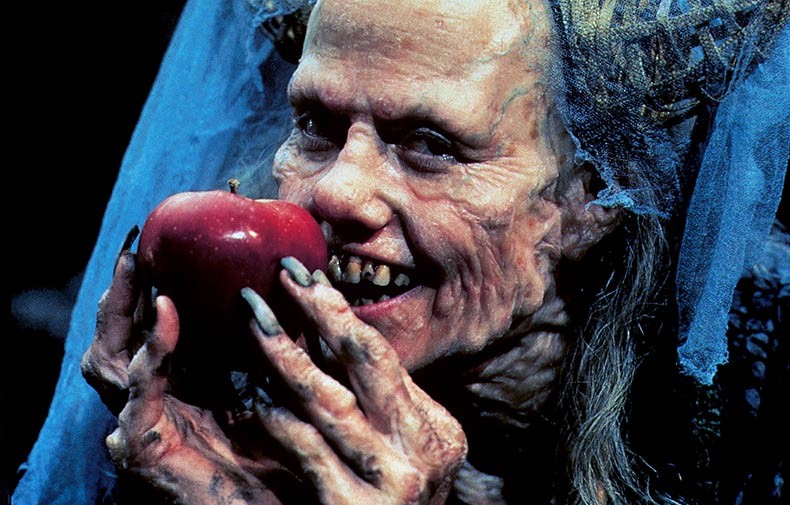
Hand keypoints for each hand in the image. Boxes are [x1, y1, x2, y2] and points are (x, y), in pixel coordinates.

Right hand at [81, 237, 283, 503]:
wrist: (284, 504)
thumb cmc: (287, 450)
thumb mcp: (280, 381)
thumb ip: (276, 340)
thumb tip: (297, 281)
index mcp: (180, 386)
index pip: (145, 331)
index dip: (143, 290)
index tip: (154, 245)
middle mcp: (155, 403)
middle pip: (117, 341)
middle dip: (122, 294)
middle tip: (135, 250)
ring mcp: (143, 427)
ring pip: (111, 364)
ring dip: (125, 314)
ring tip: (144, 274)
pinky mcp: (147, 452)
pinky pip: (139, 398)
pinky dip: (153, 353)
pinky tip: (168, 316)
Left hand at [241, 257, 467, 504]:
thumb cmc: (389, 501)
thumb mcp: (398, 446)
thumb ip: (376, 400)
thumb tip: (328, 329)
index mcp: (435, 428)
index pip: (381, 356)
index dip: (340, 311)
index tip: (305, 274)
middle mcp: (423, 451)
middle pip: (365, 364)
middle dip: (319, 314)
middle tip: (279, 276)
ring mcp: (394, 482)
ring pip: (332, 404)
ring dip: (289, 357)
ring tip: (255, 322)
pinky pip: (310, 455)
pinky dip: (281, 423)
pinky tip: (255, 398)